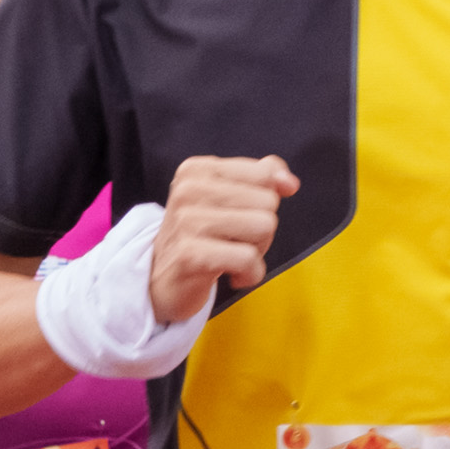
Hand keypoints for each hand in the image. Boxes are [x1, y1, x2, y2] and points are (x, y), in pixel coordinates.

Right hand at [148, 153, 295, 324]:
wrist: (159, 279)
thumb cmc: (201, 236)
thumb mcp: (226, 197)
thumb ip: (262, 178)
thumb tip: (290, 183)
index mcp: (197, 169)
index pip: (265, 175)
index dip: (264, 201)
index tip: (241, 216)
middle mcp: (189, 190)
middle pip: (268, 203)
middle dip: (261, 229)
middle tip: (233, 241)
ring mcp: (187, 222)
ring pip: (264, 227)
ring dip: (257, 251)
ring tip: (231, 256)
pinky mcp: (191, 254)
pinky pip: (249, 258)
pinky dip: (250, 274)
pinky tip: (232, 276)